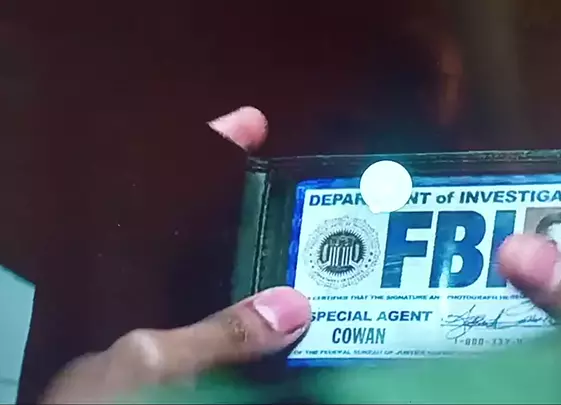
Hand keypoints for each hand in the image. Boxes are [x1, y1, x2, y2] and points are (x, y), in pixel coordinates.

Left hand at [43, 107, 305, 403]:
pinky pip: (248, 336)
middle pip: (222, 238)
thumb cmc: (93, 403)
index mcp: (139, 273)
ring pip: (243, 289)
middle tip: (316, 198)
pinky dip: (277, 327)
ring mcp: (186, 329)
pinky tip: (306, 320)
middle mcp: (168, 293)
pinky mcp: (201, 363)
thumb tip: (290, 308)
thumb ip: (215, 335)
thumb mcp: (147, 362)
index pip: (176, 197)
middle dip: (267, 216)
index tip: (252, 123)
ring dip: (282, 275)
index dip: (214, 155)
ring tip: (328, 253)